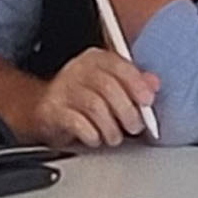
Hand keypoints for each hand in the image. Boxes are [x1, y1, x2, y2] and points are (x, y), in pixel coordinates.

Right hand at [33, 48, 157, 148]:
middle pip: (108, 87)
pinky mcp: (51, 109)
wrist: (44, 109)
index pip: (119, 66)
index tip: (147, 101)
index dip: (137, 84)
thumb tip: (153, 84)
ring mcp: (62, 88)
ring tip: (115, 136)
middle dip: (127, 112)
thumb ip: (134, 82)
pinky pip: (77, 123)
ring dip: (111, 127)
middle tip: (134, 126)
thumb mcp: (111, 86)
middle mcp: (77, 70)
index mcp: (95, 59)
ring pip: (95, 106)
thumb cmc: (84, 97)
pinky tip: (95, 138)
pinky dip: (92, 134)